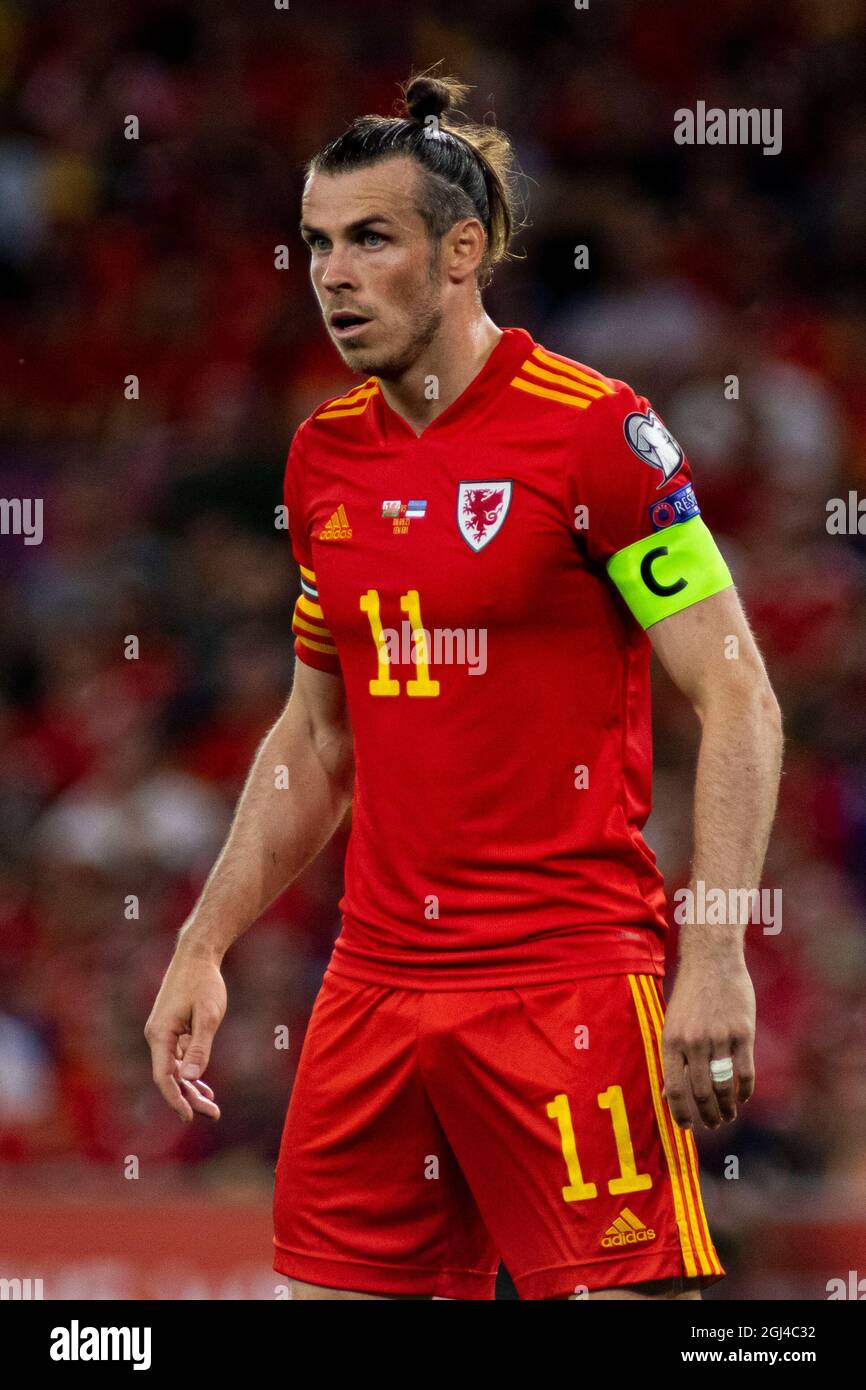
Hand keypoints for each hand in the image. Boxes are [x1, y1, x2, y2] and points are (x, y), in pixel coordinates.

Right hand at [145, 945, 226, 1122]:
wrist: (197, 955)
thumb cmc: (203, 982)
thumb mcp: (208, 1015)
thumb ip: (200, 1047)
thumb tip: (191, 1079)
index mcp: (160, 1035)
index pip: (164, 1077)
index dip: (176, 1099)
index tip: (190, 1117)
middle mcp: (157, 1036)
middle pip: (170, 1077)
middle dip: (189, 1098)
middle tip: (214, 1114)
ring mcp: (164, 1033)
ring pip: (175, 1069)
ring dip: (191, 1088)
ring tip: (212, 1107)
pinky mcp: (173, 1029)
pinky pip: (179, 1058)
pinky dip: (191, 1072)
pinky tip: (204, 1086)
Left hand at [660, 956, 754, 1129]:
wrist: (712, 961)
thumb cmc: (690, 994)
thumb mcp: (672, 1023)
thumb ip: (672, 1057)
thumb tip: (669, 1094)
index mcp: (671, 1041)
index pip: (675, 1090)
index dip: (680, 1113)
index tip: (687, 1126)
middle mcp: (693, 1043)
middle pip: (701, 1093)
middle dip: (707, 1115)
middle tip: (713, 1124)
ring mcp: (719, 1038)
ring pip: (723, 1087)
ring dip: (726, 1108)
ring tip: (728, 1115)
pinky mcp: (742, 1033)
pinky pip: (744, 1072)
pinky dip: (744, 1091)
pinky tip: (742, 1098)